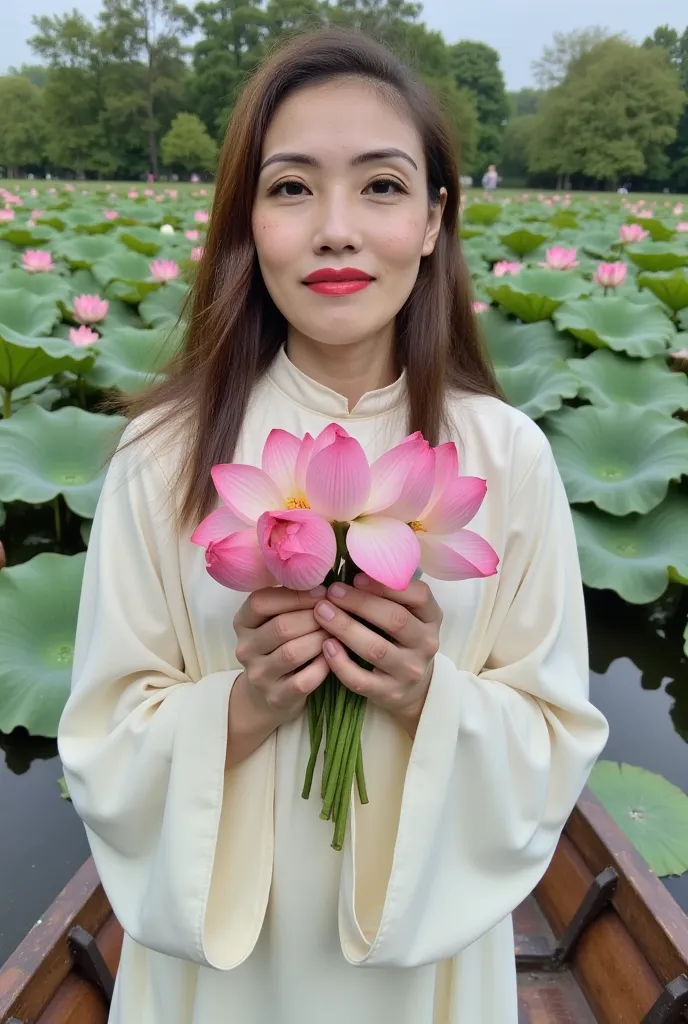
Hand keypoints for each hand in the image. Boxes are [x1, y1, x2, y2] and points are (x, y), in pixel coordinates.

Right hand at [233, 585, 330, 725]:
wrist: (267, 695)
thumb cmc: (280, 646)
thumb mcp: (274, 621)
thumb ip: (291, 600)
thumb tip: (327, 580)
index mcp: (243, 622)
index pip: (261, 601)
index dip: (295, 595)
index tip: (323, 592)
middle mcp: (245, 648)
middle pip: (281, 626)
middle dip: (314, 617)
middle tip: (337, 613)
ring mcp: (259, 675)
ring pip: (293, 652)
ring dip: (320, 639)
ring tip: (338, 632)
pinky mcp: (276, 697)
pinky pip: (304, 680)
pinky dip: (323, 667)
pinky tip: (334, 657)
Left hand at [312, 575, 441, 736]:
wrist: (414, 688)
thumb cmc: (401, 639)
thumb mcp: (408, 614)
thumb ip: (389, 593)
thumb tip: (352, 563)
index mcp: (432, 617)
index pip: (419, 595)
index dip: (386, 584)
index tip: (355, 577)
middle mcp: (426, 644)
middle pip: (394, 620)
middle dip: (359, 603)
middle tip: (331, 592)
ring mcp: (409, 671)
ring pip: (376, 650)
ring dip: (345, 628)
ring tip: (321, 612)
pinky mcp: (390, 693)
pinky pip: (361, 680)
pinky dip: (341, 663)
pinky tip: (325, 646)